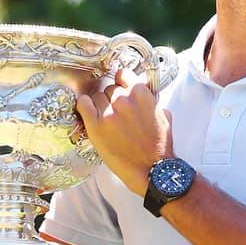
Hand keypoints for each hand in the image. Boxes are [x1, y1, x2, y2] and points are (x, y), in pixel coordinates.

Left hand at [77, 68, 172, 195]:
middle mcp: (123, 99)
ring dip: (99, 106)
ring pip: (96, 97)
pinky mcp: (95, 126)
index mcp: (141, 93)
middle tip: (116, 114)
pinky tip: (87, 113)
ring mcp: (109, 112)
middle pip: (109, 88)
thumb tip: (145, 94)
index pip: (122, 74)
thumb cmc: (159, 146)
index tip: (119, 88)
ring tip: (106, 121)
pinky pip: (82, 104)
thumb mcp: (163, 115)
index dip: (120, 82)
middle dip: (111, 99)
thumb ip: (151, 101)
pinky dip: (83, 106)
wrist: (153, 170)